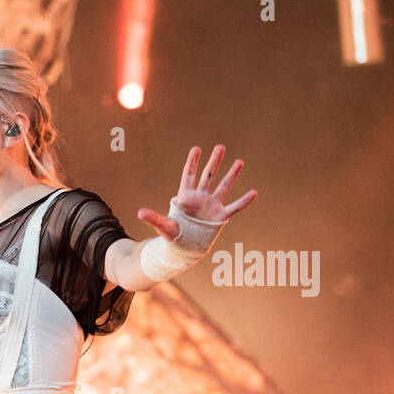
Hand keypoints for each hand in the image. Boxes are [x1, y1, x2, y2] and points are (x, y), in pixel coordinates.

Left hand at [138, 144, 256, 239]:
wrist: (185, 246)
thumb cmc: (173, 234)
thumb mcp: (163, 226)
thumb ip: (153, 218)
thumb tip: (139, 212)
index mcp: (185, 197)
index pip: (188, 176)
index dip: (192, 163)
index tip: (196, 148)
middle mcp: (200, 197)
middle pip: (208, 176)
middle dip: (214, 162)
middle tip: (220, 146)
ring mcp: (211, 205)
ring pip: (223, 186)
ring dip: (231, 175)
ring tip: (239, 161)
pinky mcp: (220, 216)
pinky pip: (234, 207)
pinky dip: (244, 201)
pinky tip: (253, 192)